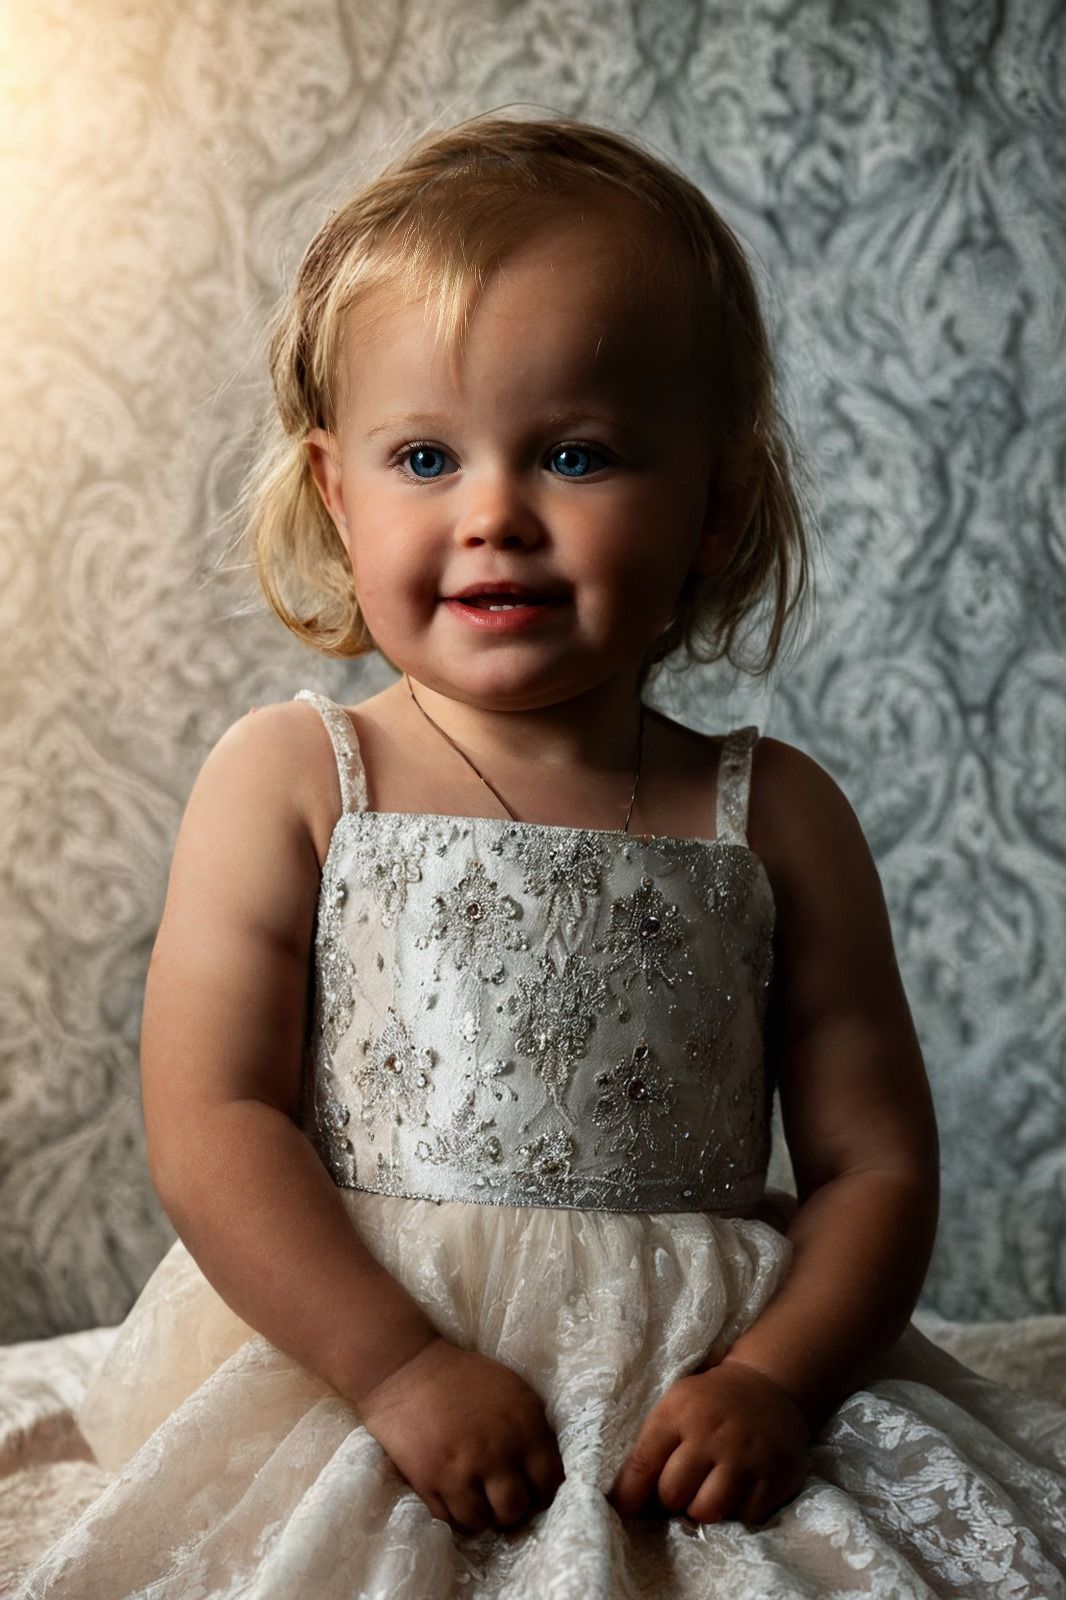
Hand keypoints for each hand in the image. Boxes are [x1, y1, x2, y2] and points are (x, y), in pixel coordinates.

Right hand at [356, 1336, 564, 1534]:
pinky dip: (453, 1514)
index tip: (528, 1491)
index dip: (540, 1492)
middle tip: (498, 1500)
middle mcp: (499, 1454)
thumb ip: (535, 1429)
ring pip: (482, 1522)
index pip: (549, 1483)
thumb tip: (547, 1470)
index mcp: (525, 1429)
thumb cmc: (464, 1377)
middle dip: (509, 1510)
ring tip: (474, 1499)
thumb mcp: (514, 1391)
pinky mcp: (431, 1481)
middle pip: (515, 1510)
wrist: (409, 1369)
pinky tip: (453, 1497)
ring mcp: (464, 1471)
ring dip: (480, 1515)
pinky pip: (450, 1520)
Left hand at [608, 1357, 810, 1526]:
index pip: (643, 1464)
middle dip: (671, 1499)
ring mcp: (744, 1456)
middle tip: (681, 1489)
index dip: (629, 1494)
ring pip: (707, 1511)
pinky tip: (738, 1488)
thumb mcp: (676, 1405)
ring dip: (702, 1509)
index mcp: (679, 1412)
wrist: (770, 1384)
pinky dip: (737, 1509)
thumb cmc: (711, 1401)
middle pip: (672, 1494)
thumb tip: (628, 1497)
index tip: (624, 1510)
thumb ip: (654, 1445)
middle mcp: (710, 1434)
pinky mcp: (774, 1476)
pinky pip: (744, 1516)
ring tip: (706, 1492)